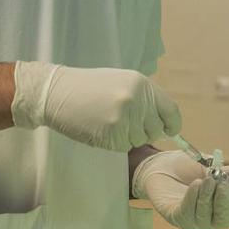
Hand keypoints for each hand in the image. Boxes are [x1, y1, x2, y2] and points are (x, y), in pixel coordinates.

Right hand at [10, 62, 181, 151]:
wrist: (56, 92)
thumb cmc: (88, 88)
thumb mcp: (121, 82)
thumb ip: (144, 99)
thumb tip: (164, 123)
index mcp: (142, 84)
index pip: (171, 110)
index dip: (171, 124)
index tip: (168, 131)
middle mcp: (137, 99)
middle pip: (155, 129)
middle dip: (144, 132)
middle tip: (124, 124)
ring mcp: (125, 117)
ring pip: (139, 140)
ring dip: (128, 138)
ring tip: (108, 122)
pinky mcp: (112, 133)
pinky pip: (124, 147)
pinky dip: (114, 143)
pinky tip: (100, 129)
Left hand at [131, 150, 228, 228]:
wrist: (160, 165)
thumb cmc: (187, 167)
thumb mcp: (206, 166)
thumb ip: (220, 171)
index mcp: (224, 206)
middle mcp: (212, 219)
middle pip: (225, 219)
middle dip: (224, 201)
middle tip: (221, 183)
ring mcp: (194, 222)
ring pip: (205, 217)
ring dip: (207, 196)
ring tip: (206, 179)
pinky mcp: (176, 218)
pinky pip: (187, 213)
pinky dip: (193, 198)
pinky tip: (196, 184)